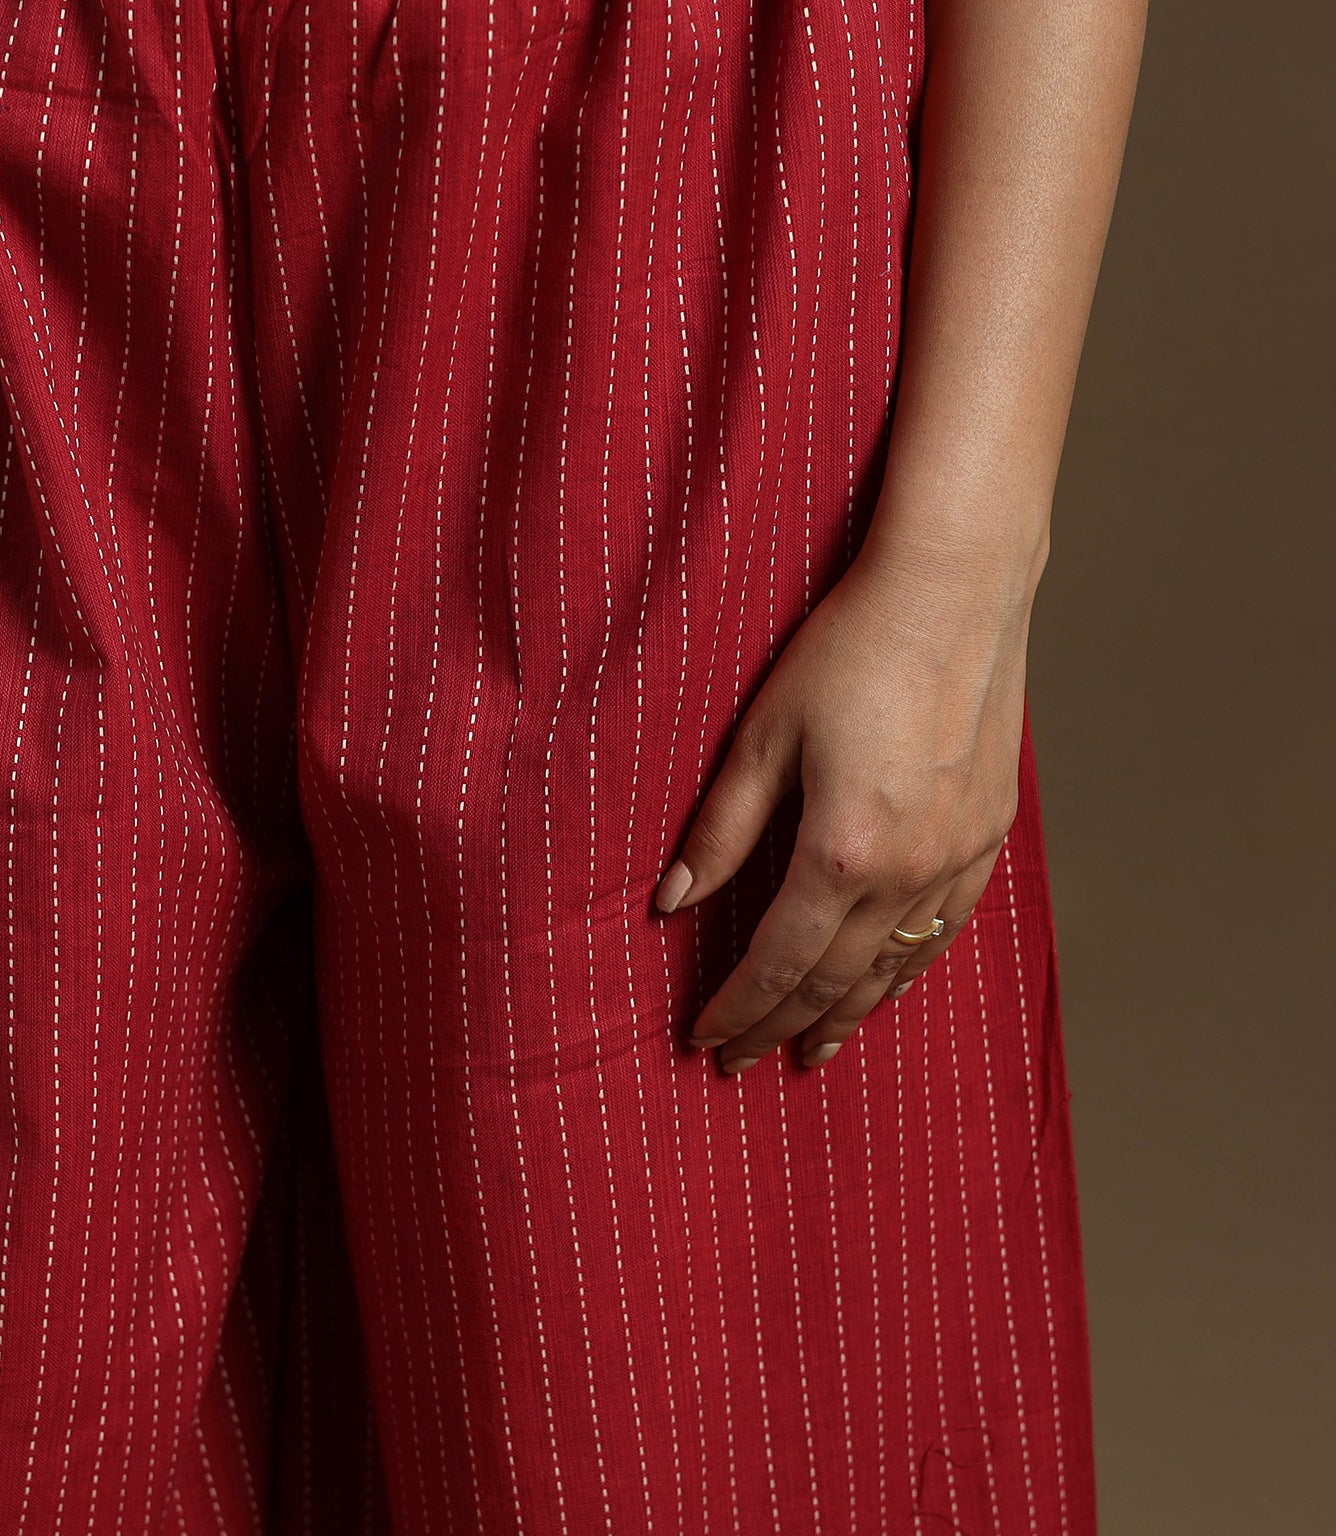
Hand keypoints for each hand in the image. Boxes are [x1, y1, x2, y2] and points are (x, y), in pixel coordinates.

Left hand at [652, 541, 1034, 1075]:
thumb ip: (720, 829)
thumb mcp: (763, 734)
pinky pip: (944, 931)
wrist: (954, 596)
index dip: (738, 1007)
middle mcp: (908, 871)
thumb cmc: (848, 651)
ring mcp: (959, 858)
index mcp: (841, 850)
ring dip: (849, 1014)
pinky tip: (886, 986)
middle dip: (782, 1025)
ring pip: (895, 967)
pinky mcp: (991, 836)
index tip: (705, 1040)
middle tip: (743, 1062)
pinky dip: (907, 972)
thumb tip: (669, 903)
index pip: (778, 960)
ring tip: (812, 1050)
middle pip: (835, 979)